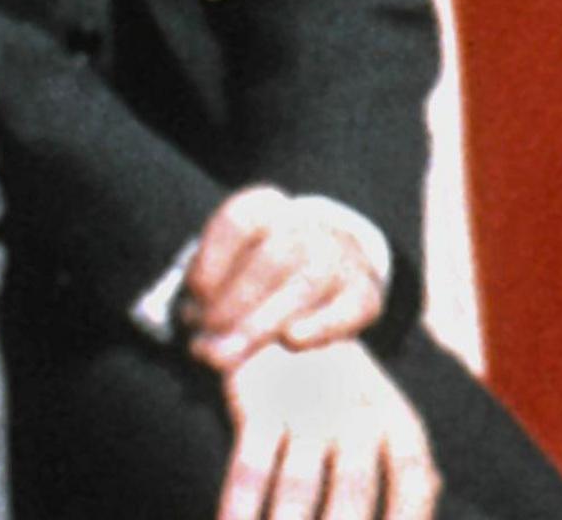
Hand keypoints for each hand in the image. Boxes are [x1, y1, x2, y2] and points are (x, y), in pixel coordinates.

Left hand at [187, 186, 385, 371]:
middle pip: (273, 256)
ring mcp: (341, 255)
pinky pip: (350, 306)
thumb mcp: (223, 271)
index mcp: (265, 207)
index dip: (213, 257)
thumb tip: (202, 340)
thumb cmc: (254, 272)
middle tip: (205, 344)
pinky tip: (291, 341)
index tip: (195, 293)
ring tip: (231, 355)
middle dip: (236, 302)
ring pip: (309, 281)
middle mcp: (307, 224)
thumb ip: (207, 299)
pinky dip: (322, 324)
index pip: (239, 220)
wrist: (322, 268)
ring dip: (265, 322)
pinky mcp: (366, 291)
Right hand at [216, 339, 436, 519]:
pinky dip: (241, 507)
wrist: (277, 308)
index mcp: (393, 417)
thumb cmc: (339, 384)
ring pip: (300, 485)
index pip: (413, 476)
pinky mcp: (257, 401)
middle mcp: (353, 411)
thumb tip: (432, 494)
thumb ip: (407, 464)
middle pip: (354, 491)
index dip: (409, 519)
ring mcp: (303, 405)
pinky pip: (250, 465)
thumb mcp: (382, 411)